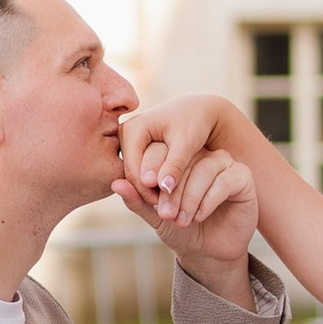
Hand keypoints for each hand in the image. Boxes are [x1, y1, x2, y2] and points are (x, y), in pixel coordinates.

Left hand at [112, 144, 257, 301]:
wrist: (207, 253)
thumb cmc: (179, 229)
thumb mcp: (154, 216)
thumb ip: (137, 200)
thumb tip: (115, 183)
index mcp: (177, 157)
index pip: (162, 149)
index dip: (153, 171)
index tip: (148, 198)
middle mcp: (201, 154)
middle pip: (184, 158)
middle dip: (172, 188)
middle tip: (164, 213)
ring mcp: (223, 163)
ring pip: (205, 166)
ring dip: (190, 195)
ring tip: (181, 219)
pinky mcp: (242, 177)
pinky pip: (226, 179)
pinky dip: (209, 198)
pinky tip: (199, 216)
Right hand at [116, 95, 232, 211]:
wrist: (198, 111)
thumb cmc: (195, 123)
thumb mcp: (187, 143)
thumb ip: (175, 164)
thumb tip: (162, 187)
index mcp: (132, 130)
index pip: (134, 171)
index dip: (149, 192)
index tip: (168, 208)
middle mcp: (124, 135)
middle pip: (131, 175)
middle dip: (149, 194)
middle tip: (169, 213)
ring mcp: (128, 143)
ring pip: (135, 176)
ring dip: (151, 192)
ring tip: (170, 207)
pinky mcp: (135, 149)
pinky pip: (140, 172)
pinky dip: (153, 186)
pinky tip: (168, 197)